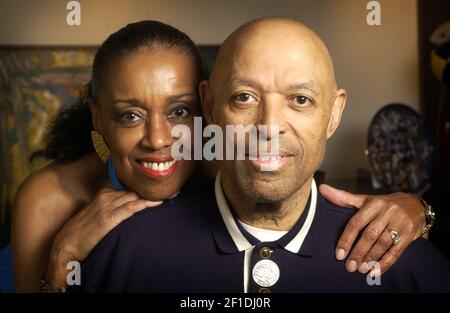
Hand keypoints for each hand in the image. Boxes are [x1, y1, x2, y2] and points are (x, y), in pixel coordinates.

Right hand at [47, 188, 161, 287]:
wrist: (65, 246)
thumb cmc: (81, 234)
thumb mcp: (96, 216)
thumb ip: (112, 210)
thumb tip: (128, 210)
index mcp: (103, 195)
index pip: (129, 189)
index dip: (145, 191)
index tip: (160, 190)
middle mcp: (106, 197)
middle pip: (135, 191)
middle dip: (151, 192)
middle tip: (171, 191)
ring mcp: (107, 206)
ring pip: (135, 197)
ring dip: (152, 196)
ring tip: (171, 195)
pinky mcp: (109, 218)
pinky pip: (131, 207)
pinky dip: (145, 204)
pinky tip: (158, 203)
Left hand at [319, 184, 425, 275]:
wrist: (415, 205)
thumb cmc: (383, 205)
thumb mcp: (365, 199)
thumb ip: (343, 197)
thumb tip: (321, 188)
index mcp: (373, 203)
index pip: (356, 222)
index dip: (346, 239)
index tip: (339, 255)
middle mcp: (387, 212)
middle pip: (370, 235)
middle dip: (358, 252)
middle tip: (349, 266)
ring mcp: (399, 222)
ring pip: (383, 243)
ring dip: (371, 258)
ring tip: (360, 269)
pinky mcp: (409, 234)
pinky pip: (396, 251)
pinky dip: (385, 263)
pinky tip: (376, 272)